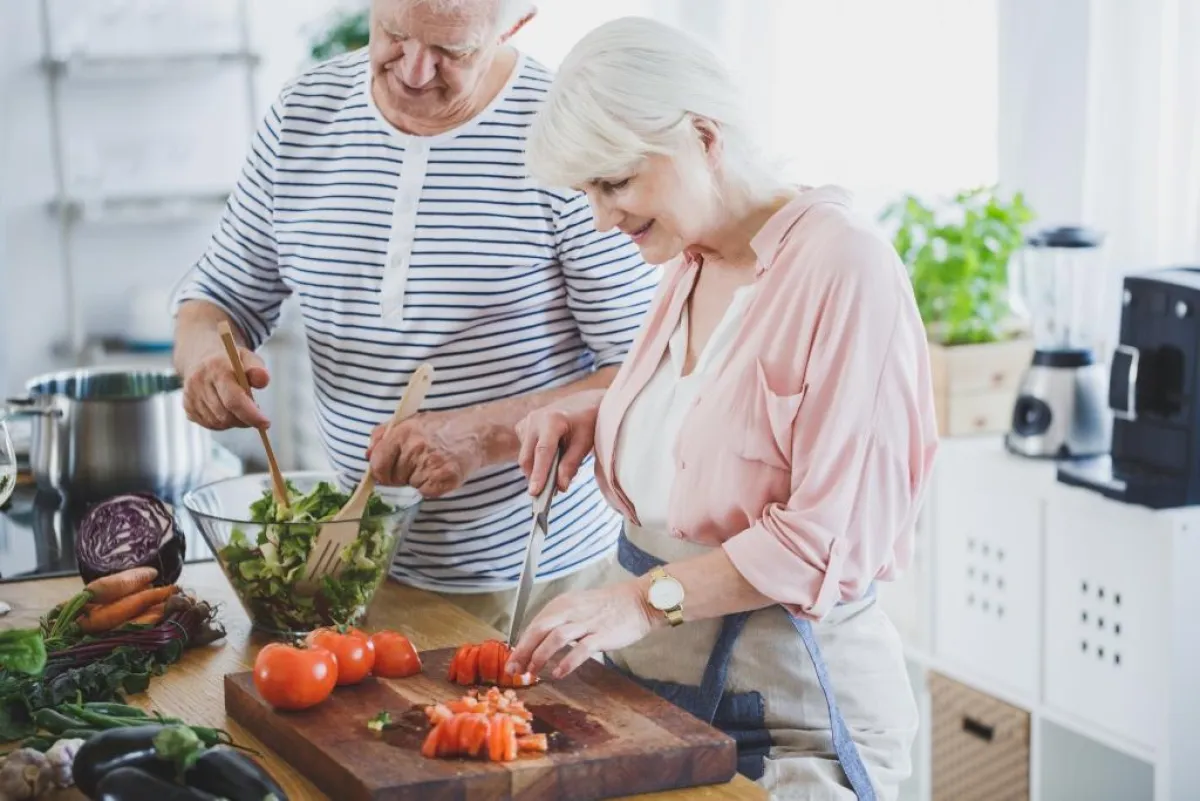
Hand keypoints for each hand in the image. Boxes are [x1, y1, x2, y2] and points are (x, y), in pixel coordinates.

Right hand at [181, 346, 270, 430]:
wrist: (201, 357)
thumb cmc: (230, 360)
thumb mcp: (247, 358)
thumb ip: (257, 368)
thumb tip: (263, 379)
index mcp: (216, 368)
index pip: (234, 400)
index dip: (251, 415)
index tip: (265, 423)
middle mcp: (199, 382)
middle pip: (225, 415)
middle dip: (245, 420)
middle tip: (256, 414)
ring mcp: (191, 396)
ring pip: (217, 422)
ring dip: (234, 422)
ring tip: (241, 408)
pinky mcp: (187, 407)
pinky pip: (209, 424)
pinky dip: (222, 423)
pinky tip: (227, 410)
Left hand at [367, 410, 485, 496]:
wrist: (476, 433)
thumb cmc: (442, 428)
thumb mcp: (411, 421)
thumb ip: (384, 435)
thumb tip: (367, 454)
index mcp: (403, 432)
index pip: (378, 464)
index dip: (380, 472)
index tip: (386, 473)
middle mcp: (415, 448)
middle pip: (393, 478)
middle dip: (401, 474)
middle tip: (418, 463)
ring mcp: (430, 465)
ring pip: (409, 486)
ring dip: (418, 480)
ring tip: (432, 464)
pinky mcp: (443, 479)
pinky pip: (425, 492)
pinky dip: (431, 487)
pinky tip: (440, 473)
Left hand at [504, 580, 658, 679]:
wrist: (637, 601)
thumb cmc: (606, 607)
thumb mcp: (577, 608)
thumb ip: (558, 622)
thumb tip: (537, 644)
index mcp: (562, 604)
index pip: (534, 624)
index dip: (520, 644)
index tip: (511, 662)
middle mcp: (571, 611)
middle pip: (539, 629)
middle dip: (523, 651)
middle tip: (514, 670)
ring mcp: (587, 623)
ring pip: (556, 638)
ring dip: (540, 657)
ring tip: (533, 673)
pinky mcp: (602, 634)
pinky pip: (581, 649)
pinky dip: (567, 662)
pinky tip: (558, 674)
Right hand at [515, 390, 602, 495]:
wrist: (586, 402)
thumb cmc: (588, 422)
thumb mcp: (585, 443)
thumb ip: (571, 464)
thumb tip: (560, 487)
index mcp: (552, 420)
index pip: (542, 452)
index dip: (538, 473)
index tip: (535, 492)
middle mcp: (535, 419)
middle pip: (528, 457)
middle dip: (535, 476)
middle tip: (546, 494)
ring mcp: (527, 420)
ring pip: (525, 455)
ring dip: (536, 467)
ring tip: (554, 471)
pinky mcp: (523, 425)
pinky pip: (525, 449)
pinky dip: (535, 457)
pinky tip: (551, 454)